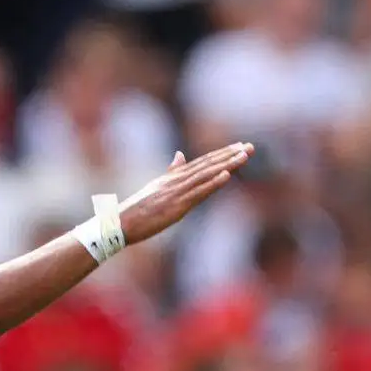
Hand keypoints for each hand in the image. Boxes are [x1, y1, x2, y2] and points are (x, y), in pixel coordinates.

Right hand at [119, 143, 254, 244]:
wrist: (120, 223)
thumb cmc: (137, 209)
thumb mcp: (156, 186)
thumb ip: (171, 171)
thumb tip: (180, 155)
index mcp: (174, 177)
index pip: (203, 162)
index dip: (222, 153)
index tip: (239, 146)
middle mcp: (177, 180)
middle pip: (208, 164)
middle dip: (230, 155)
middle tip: (250, 146)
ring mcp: (177, 192)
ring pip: (207, 175)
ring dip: (227, 164)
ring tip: (244, 156)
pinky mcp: (177, 206)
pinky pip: (198, 192)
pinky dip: (213, 183)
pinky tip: (226, 176)